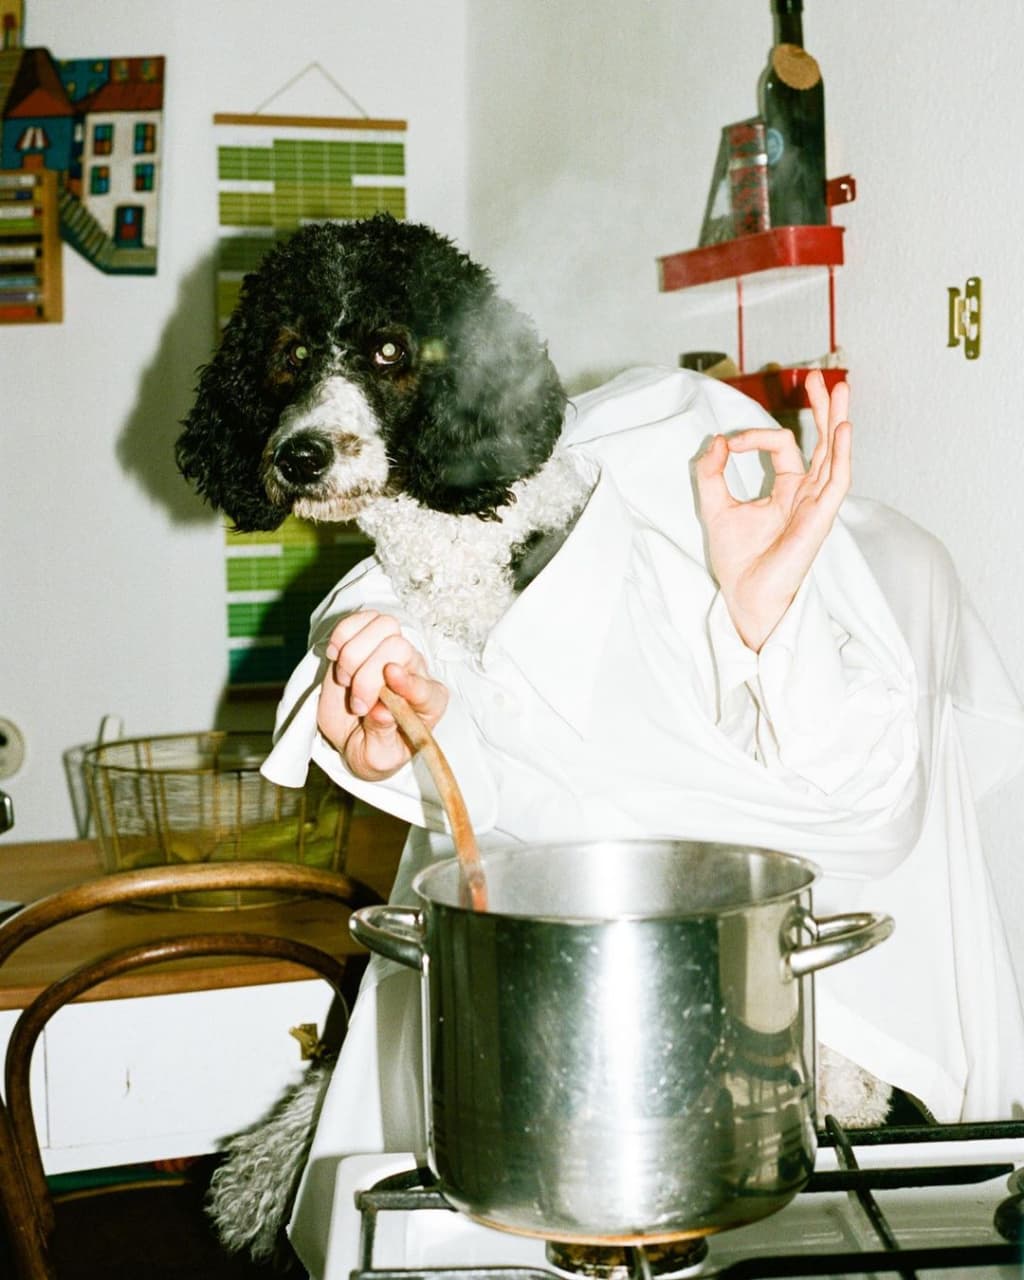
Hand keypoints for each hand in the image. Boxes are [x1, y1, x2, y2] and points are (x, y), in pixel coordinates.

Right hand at [317, 610, 448, 780]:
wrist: (354, 739)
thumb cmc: (375, 749)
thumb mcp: (379, 757)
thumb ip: (383, 737)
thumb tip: (382, 712)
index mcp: (428, 703)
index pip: (425, 686)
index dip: (409, 681)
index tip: (391, 677)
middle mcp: (413, 671)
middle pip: (398, 649)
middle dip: (368, 676)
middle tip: (357, 705)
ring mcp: (390, 653)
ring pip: (383, 627)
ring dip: (354, 654)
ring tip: (345, 681)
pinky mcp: (366, 641)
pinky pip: (361, 619)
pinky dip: (343, 633)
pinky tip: (335, 656)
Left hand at [693, 369, 851, 651]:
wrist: (744, 593)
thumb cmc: (735, 559)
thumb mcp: (714, 505)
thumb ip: (711, 472)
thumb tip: (717, 439)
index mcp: (786, 489)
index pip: (781, 446)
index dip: (755, 436)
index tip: (728, 444)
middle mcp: (806, 493)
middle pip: (823, 442)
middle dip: (823, 410)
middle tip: (822, 378)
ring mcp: (816, 504)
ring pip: (834, 455)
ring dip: (837, 421)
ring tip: (840, 389)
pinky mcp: (820, 518)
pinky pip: (837, 481)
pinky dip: (841, 455)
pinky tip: (842, 429)